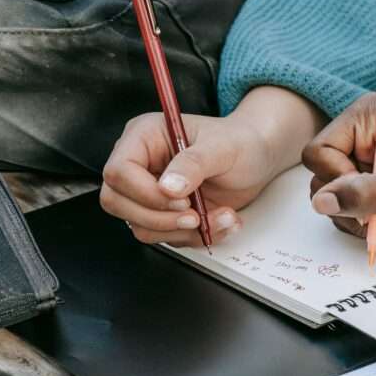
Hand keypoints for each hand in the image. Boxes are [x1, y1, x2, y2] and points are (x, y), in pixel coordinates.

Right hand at [100, 86, 325, 245]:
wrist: (258, 157)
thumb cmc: (239, 141)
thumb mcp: (222, 146)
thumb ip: (194, 163)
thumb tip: (168, 187)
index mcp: (144, 138)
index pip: (118, 171)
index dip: (145, 192)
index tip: (182, 199)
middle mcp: (141, 165)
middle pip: (117, 203)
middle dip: (159, 218)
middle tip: (196, 215)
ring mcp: (150, 193)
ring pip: (141, 227)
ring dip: (183, 231)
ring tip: (222, 216)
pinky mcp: (166, 214)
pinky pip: (167, 237)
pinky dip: (196, 237)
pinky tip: (222, 221)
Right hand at [302, 94, 375, 247]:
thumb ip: (366, 195)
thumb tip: (322, 202)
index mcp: (368, 118)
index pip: (320, 151)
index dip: (335, 179)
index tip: (365, 196)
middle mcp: (361, 139)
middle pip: (322, 179)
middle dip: (349, 207)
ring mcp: (367, 166)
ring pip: (334, 202)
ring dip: (360, 223)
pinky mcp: (375, 189)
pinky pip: (352, 213)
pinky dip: (369, 228)